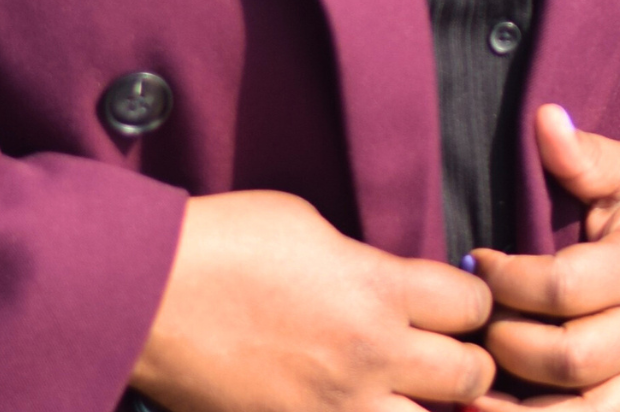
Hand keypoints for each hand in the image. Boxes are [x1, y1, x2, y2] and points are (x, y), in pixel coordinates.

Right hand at [130, 189, 497, 411]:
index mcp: (377, 288)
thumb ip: (370, 264)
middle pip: (472, 375)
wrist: (144, 293)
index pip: (475, 304)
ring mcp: (332, 407)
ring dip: (426, 408)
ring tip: (405, 391)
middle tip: (444, 353)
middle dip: (468, 362)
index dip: (472, 301)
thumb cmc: (222, 242)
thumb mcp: (312, 227)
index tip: (454, 301)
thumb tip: (398, 287)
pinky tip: (359, 406)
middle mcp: (368, 353)